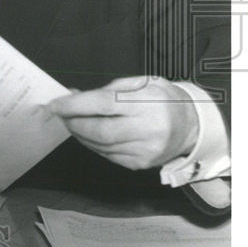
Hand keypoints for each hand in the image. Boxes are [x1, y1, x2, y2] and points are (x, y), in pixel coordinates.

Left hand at [46, 76, 199, 169]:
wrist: (192, 125)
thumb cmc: (162, 99)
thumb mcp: (140, 83)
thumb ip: (107, 89)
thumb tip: (74, 96)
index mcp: (147, 104)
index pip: (102, 105)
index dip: (74, 105)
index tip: (55, 104)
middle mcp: (148, 130)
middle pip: (99, 131)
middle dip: (73, 123)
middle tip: (61, 115)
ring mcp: (145, 150)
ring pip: (100, 146)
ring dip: (80, 134)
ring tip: (74, 122)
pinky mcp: (141, 164)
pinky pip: (107, 155)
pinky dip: (93, 144)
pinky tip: (91, 134)